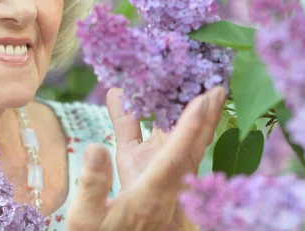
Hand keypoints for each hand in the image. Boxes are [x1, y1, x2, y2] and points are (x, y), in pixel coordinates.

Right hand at [66, 87, 225, 230]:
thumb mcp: (85, 216)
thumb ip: (93, 185)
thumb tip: (95, 148)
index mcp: (149, 195)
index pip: (173, 159)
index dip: (186, 130)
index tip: (200, 103)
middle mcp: (165, 189)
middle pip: (191, 151)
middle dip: (206, 120)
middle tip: (219, 89)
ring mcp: (165, 185)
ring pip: (186, 149)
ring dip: (199, 122)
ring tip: (210, 94)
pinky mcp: (158, 183)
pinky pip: (173, 151)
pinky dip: (179, 129)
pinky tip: (176, 111)